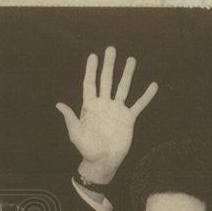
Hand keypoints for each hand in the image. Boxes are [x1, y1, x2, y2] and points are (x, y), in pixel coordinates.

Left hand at [55, 47, 158, 183]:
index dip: (91, 70)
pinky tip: (153, 85)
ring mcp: (117, 110)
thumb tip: (59, 104)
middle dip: (108, 65)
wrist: (103, 161)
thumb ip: (70, 118)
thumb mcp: (76, 133)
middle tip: (111, 49)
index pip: (90, 83)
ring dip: (127, 74)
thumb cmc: (87, 148)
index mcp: (90, 106)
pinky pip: (139, 104)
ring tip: (131, 59)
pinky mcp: (128, 119)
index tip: (93, 56)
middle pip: (107, 80)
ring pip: (123, 88)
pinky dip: (146, 96)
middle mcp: (104, 105)